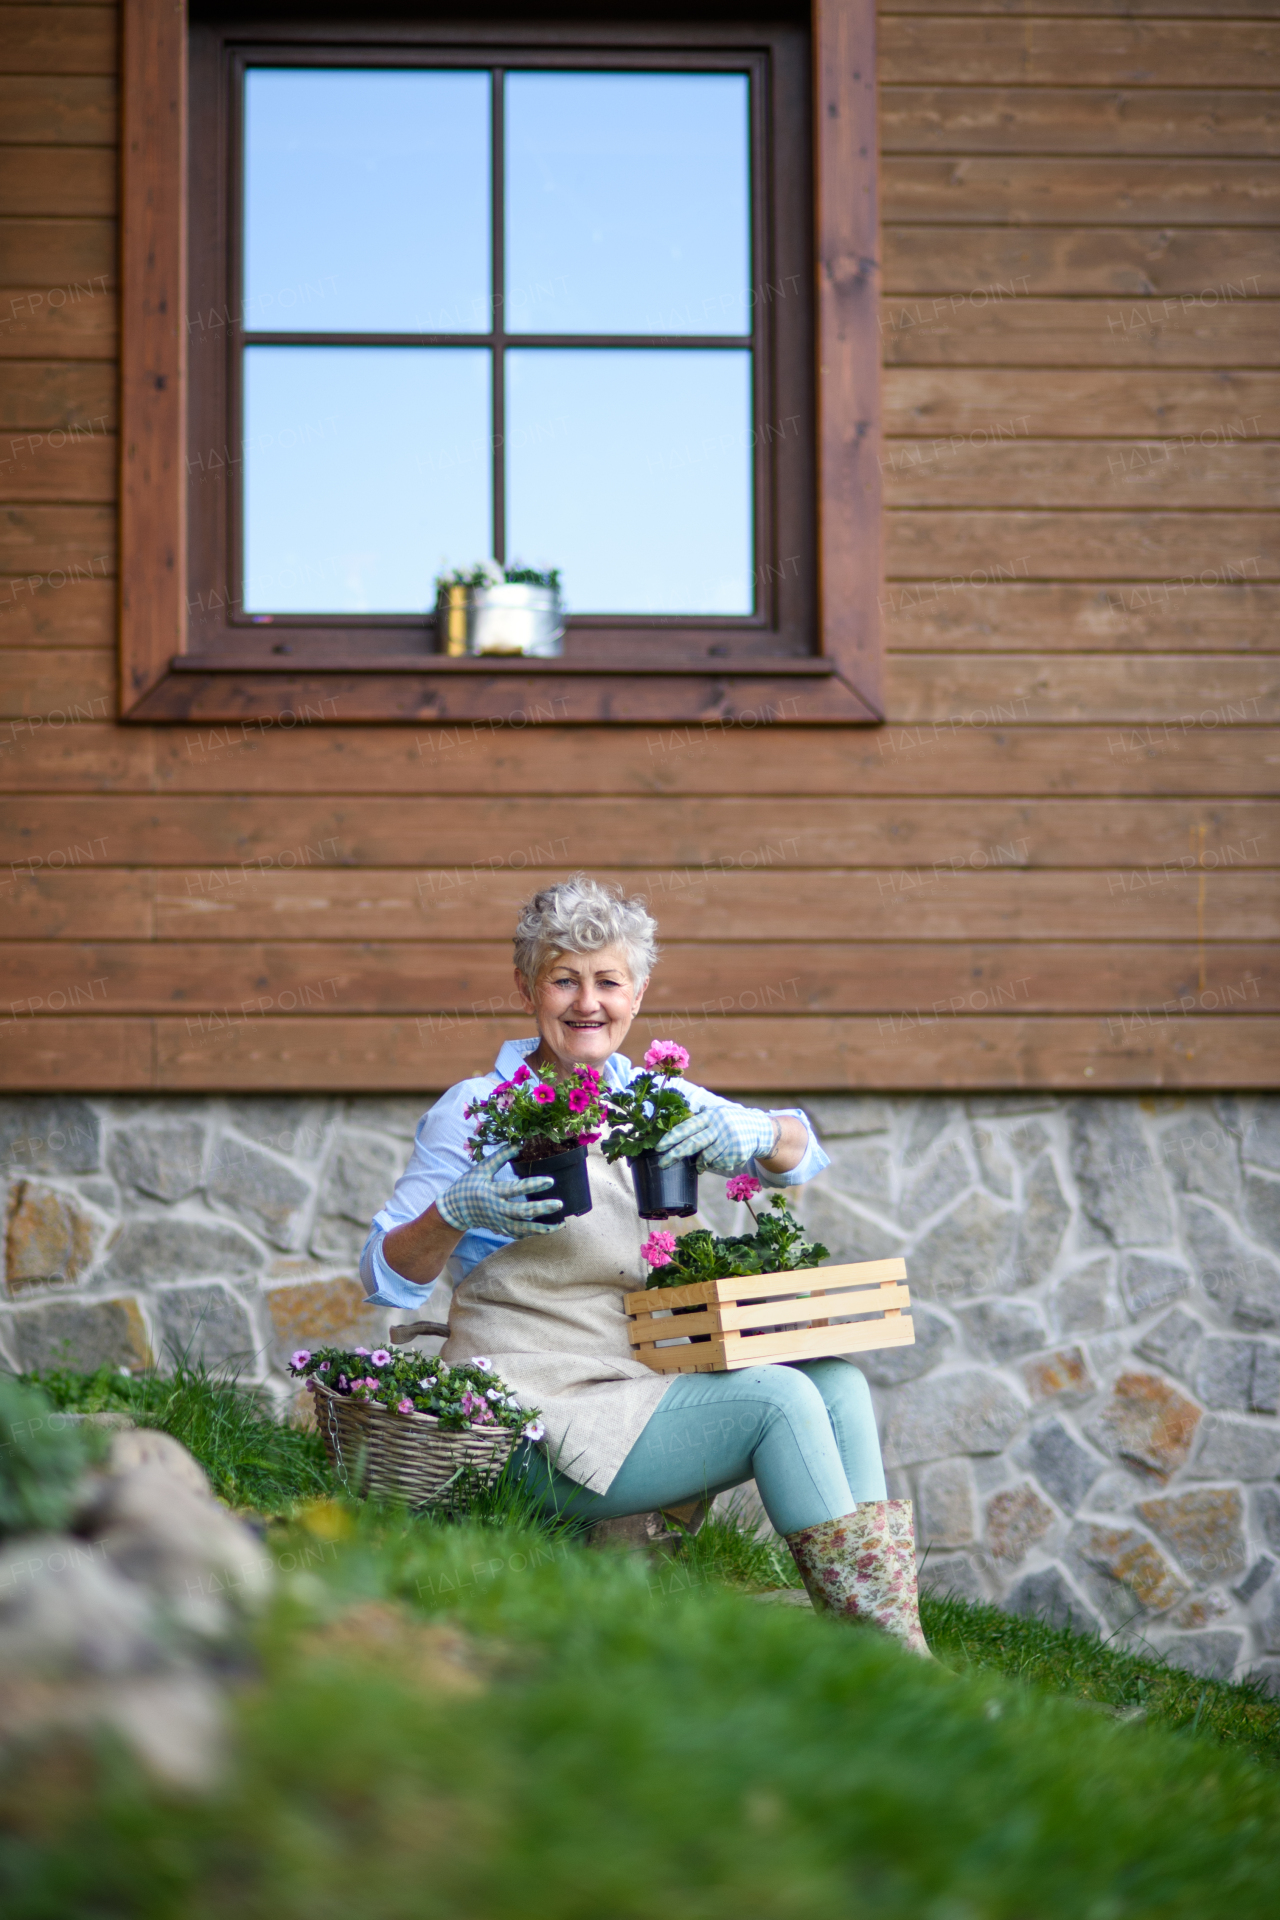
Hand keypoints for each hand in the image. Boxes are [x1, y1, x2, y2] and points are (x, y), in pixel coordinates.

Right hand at [436, 1144, 565, 1237]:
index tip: (550, 1181)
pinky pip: (518, 1234)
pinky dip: (532, 1233)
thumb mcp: (481, 1169)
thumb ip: (499, 1157)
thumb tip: (518, 1144)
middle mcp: (496, 1209)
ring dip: (542, 1228)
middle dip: (541, 1209)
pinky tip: (547, 1230)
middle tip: (559, 1204)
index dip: (532, 1185)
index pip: (515, 1189)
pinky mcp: (500, 1229)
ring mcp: (498, 1222)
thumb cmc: (468, 1185)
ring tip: (560, 1224)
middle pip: (521, 1212)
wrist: (455, 1210)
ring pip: (522, 1228)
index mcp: (491, 1192)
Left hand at [655, 1103, 776, 1173]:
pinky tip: (721, 1157)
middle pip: (693, 1144)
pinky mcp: (737, 1153)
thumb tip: (674, 1130)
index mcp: (711, 1116)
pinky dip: (715, 1164)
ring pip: (706, 1158)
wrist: (759, 1128)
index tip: (659, 1147)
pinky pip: (718, 1164)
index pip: (687, 1127)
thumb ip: (698, 1121)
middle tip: (662, 1164)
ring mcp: (729, 1141)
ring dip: (700, 1163)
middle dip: (675, 1155)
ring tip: (700, 1164)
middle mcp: (719, 1127)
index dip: (672, 1137)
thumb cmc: (729, 1121)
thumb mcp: (715, 1114)